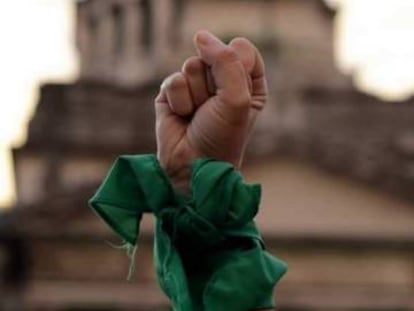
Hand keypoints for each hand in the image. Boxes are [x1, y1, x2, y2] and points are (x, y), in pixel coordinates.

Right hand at [155, 30, 267, 191]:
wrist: (192, 165)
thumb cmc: (222, 137)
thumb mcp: (236, 99)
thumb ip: (225, 61)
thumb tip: (200, 35)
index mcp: (247, 81)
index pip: (242, 48)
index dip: (237, 68)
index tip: (234, 96)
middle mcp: (222, 80)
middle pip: (215, 54)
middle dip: (214, 86)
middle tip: (213, 110)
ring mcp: (196, 84)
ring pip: (192, 65)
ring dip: (196, 96)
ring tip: (197, 116)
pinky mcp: (173, 92)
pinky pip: (173, 80)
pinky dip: (179, 102)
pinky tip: (182, 117)